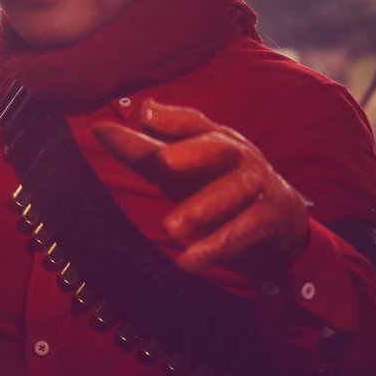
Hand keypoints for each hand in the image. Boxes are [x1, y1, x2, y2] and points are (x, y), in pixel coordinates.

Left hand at [92, 99, 309, 273]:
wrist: (277, 222)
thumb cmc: (216, 184)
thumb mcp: (178, 169)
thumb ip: (141, 150)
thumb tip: (99, 129)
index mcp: (215, 138)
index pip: (194, 122)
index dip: (171, 118)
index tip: (145, 114)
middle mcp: (239, 156)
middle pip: (219, 148)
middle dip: (192, 153)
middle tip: (162, 163)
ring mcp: (256, 186)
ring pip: (232, 192)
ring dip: (200, 209)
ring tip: (168, 228)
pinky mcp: (266, 220)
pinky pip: (242, 232)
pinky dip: (214, 247)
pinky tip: (186, 262)